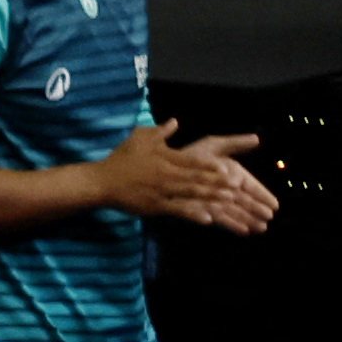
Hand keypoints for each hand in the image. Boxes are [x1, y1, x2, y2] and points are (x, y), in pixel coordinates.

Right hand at [104, 121, 280, 233]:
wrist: (104, 181)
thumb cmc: (123, 158)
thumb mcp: (139, 137)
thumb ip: (159, 131)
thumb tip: (175, 122)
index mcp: (163, 157)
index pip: (190, 160)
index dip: (209, 165)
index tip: (226, 168)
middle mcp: (165, 174)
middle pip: (195, 179)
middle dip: (217, 183)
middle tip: (237, 187)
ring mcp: (162, 192)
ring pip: (191, 195)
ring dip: (212, 198)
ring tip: (230, 202)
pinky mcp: (157, 206)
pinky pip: (178, 211)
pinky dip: (194, 214)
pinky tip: (209, 219)